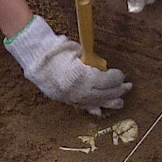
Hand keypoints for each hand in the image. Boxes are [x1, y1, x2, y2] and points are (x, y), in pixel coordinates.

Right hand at [4, 16, 131, 114]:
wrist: (35, 59)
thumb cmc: (56, 51)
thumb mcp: (77, 51)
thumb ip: (91, 60)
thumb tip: (102, 67)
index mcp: (82, 76)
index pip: (106, 80)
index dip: (116, 78)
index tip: (121, 74)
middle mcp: (79, 90)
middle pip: (104, 93)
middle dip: (117, 90)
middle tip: (127, 87)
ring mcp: (72, 97)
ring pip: (95, 103)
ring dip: (109, 102)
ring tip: (120, 102)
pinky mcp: (66, 100)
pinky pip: (83, 106)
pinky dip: (93, 108)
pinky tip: (100, 111)